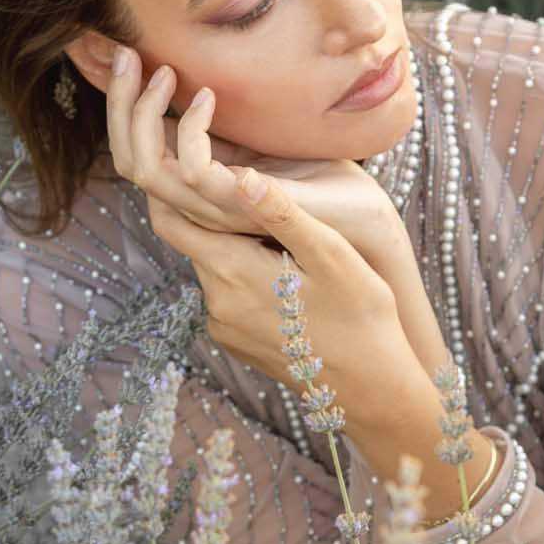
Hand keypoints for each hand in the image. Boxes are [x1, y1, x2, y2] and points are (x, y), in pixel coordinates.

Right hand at [104, 50, 407, 271]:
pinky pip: (192, 171)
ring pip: (144, 168)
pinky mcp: (241, 207)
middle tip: (125, 52)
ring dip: (143, 113)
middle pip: (127, 159)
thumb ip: (227, 122)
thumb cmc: (324, 181)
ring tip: (162, 70)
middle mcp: (198, 202)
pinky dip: (191, 128)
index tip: (124, 54)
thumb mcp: (263, 140)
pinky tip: (210, 96)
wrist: (367, 224)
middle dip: (118, 102)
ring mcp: (216, 210)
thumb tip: (199, 76)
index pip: (134, 149)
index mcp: (199, 183)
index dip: (118, 105)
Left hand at [145, 149, 416, 406]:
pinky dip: (241, 273)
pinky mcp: (235, 342)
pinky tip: (279, 266)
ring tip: (268, 222)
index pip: (172, 218)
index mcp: (232, 272)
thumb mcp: (331, 256)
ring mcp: (222, 327)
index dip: (174, 182)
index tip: (190, 153)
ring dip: (231, 242)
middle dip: (208, 209)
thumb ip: (283, 214)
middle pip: (192, 240)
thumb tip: (240, 175)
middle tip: (238, 178)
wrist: (371, 390)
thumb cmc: (361, 318)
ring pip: (211, 265)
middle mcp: (215, 302)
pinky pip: (225, 293)